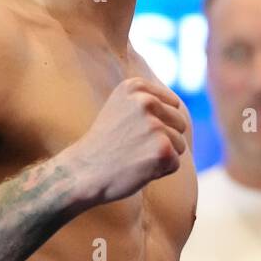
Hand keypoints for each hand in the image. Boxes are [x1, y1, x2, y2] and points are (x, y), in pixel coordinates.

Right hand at [65, 77, 188, 205]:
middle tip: (132, 146)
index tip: (130, 130)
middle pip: (180, 123)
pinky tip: (137, 168)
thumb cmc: (104, 144)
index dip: (157, 124)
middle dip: (163, 139)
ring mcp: (154, 125)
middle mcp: (146, 101)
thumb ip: (148, 101)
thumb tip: (179, 104)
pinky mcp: (162, 149)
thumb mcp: (122, 108)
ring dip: (161, 156)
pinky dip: (160, 171)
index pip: (173, 105)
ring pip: (180, 144)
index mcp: (135, 86)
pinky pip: (175, 163)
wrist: (81, 173)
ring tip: (133, 156)